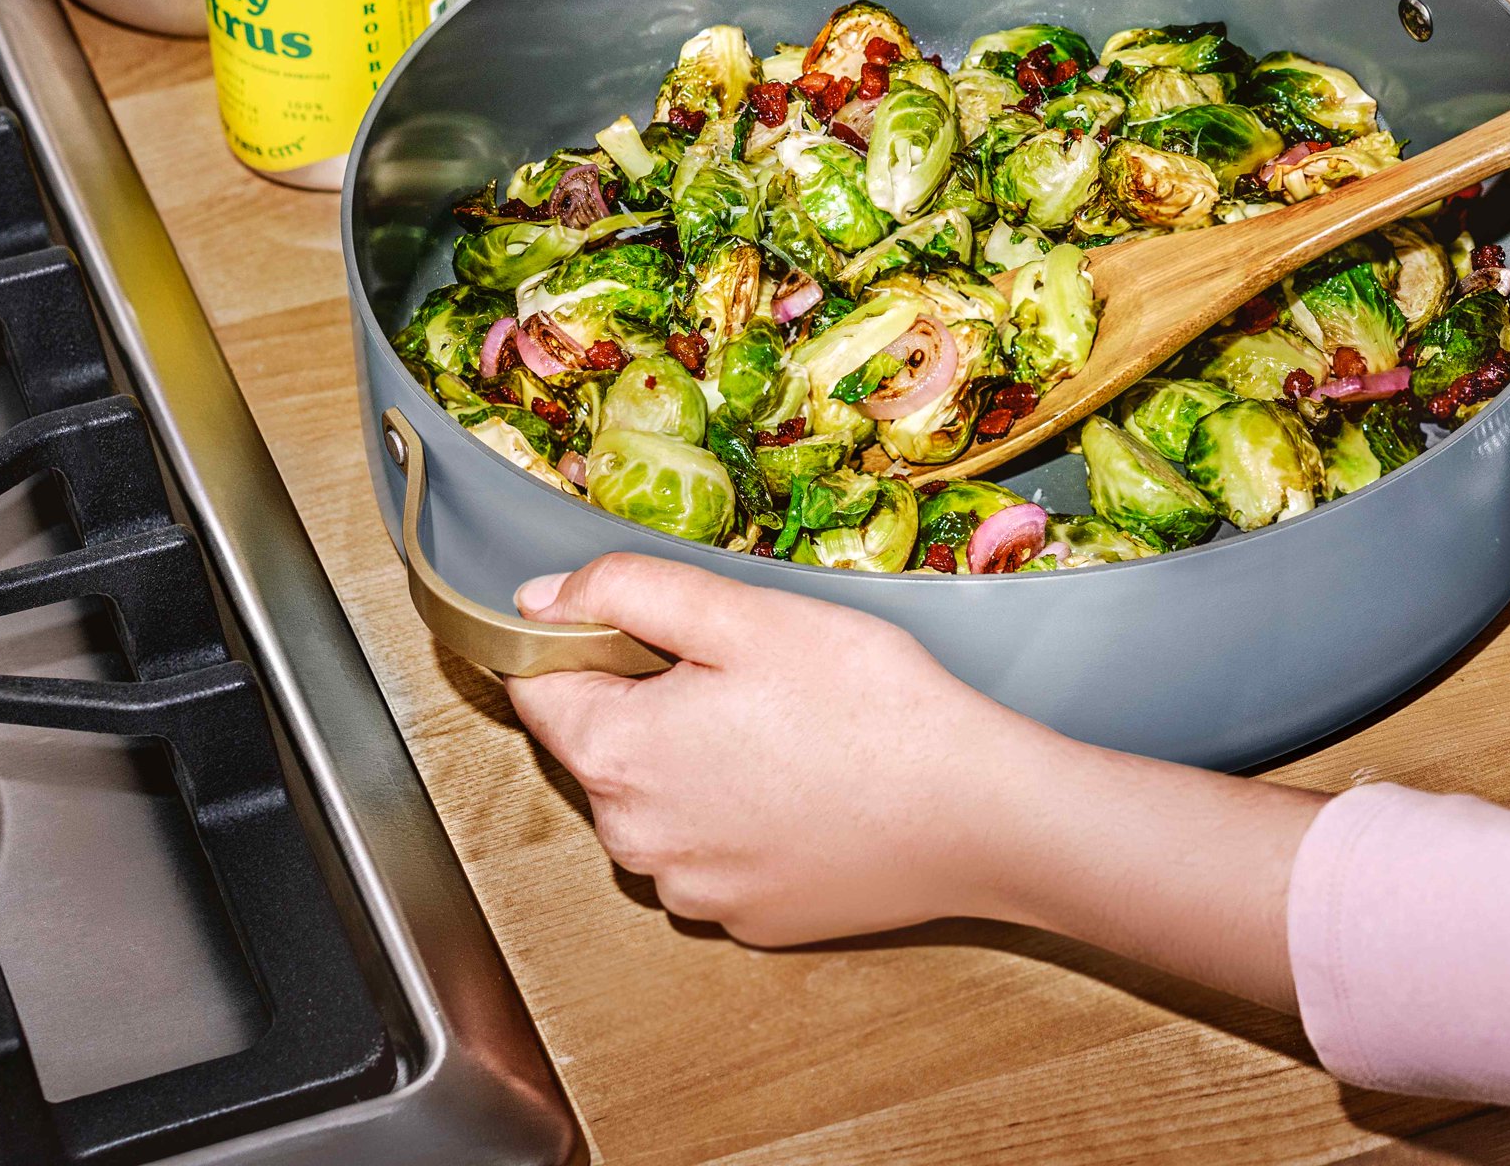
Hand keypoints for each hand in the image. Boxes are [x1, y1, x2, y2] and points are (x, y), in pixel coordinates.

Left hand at [505, 554, 1058, 945]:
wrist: (973, 812)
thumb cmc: (866, 704)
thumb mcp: (743, 614)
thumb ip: (628, 590)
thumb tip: (540, 598)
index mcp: (617, 754)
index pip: (536, 683)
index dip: (577, 635)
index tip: (644, 618)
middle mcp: (634, 840)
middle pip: (601, 742)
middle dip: (648, 694)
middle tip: (742, 664)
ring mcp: (691, 889)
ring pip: (658, 800)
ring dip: (692, 757)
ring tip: (782, 722)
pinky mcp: (747, 918)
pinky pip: (712, 848)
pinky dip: (739, 813)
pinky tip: (803, 780)